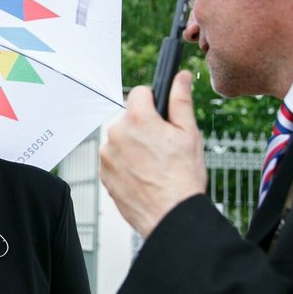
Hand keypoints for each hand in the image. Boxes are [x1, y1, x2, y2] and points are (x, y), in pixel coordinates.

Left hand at [100, 70, 206, 237]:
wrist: (171, 216)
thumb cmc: (183, 178)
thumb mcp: (189, 134)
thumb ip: (181, 100)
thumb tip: (180, 77)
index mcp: (138, 118)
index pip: (140, 93)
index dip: (154, 103)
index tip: (162, 117)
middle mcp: (117, 133)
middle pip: (130, 118)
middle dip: (145, 127)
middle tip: (163, 148)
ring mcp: (107, 155)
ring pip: (121, 139)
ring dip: (134, 146)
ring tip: (154, 166)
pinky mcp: (103, 174)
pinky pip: (114, 159)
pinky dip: (126, 164)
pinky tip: (143, 177)